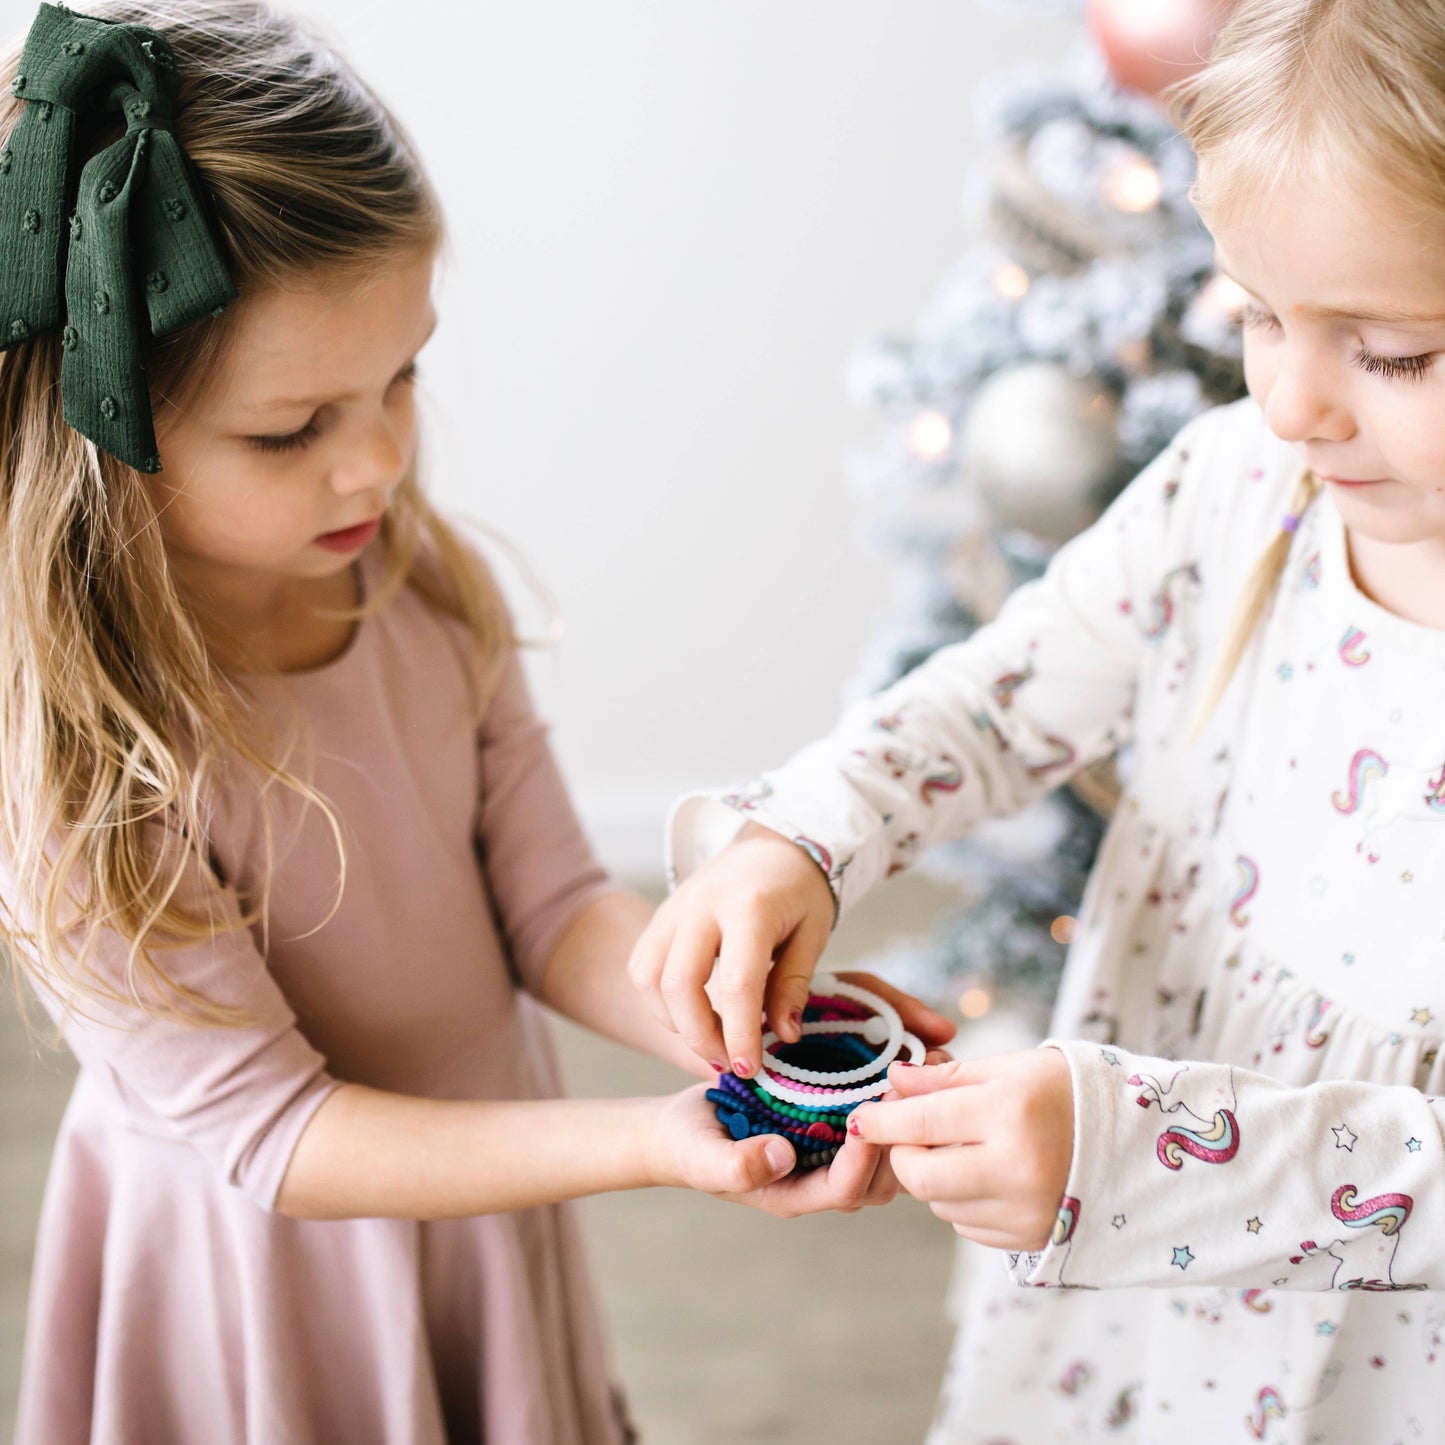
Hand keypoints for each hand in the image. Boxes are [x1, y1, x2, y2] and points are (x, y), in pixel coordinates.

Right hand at [628, 822, 835, 1074]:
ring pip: (649, 980)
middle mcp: (701, 904)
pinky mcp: (659, 918)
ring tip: (711, 1040)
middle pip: (679, 984)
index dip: (741, 1035)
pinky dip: (659, 1003)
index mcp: (749, 906)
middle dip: (700, 1037)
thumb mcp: (814, 932)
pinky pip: (642, 968)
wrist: (768, 845)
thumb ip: (794, 984)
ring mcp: (673, 908)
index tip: (752, 1070)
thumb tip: (783, 1036)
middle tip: (730, 1062)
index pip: (737, 984)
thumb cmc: (798, 889)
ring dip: (675, 1023)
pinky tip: (690, 1014)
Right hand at [649, 1082, 900, 1217]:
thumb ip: (736, 1164)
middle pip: (880, 1182)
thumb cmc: (689, 1145)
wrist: (683, 1127)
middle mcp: (820, 1180)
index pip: (845, 1188)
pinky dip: (893, 1104)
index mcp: (793, 1194)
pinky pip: (877, 1127)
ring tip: (916, 1077)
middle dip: (897, 1142)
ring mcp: (830, 1156)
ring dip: (903, 1122)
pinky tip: (901, 1068)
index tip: (867, 1116)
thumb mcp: (701, 1155)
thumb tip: (783, 1155)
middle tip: (908, 1093)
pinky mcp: (833, 1129)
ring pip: (887, 1158)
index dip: (861, 1158)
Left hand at [849, 1049, 1073, 1250]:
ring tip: (961, 1147)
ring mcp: (1024, 1211)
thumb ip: (946, 1078)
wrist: (1135, 1144)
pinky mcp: (1030, 1239)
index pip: (921, 1121)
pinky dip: (962, 1200)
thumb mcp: (1009, 1069)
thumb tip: (893, 1081)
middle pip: (920, 1176)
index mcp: (1009, 1113)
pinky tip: (987, 1174)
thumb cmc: (1066, 1093)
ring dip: (934, 1177)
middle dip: (902, 1154)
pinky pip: (967, 1225)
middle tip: (907, 1134)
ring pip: (940, 1203)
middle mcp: (1016, 1168)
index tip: (860, 1116)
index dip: (881, 1119)